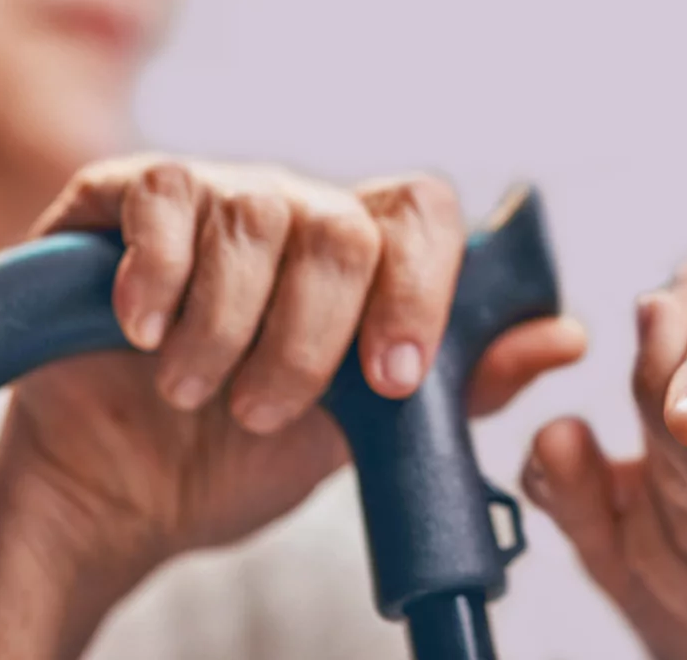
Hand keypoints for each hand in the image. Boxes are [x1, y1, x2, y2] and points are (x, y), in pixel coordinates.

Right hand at [0, 156, 586, 573]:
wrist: (123, 492)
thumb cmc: (243, 455)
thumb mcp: (361, 437)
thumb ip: (458, 386)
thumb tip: (567, 336)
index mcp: (360, 254)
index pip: (423, 213)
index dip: (420, 290)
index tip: (392, 380)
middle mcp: (294, 207)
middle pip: (344, 224)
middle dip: (313, 336)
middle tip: (267, 411)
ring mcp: (210, 194)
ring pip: (256, 214)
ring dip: (228, 327)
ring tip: (194, 392)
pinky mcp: (119, 197)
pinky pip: (163, 192)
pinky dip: (160, 272)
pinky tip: (143, 332)